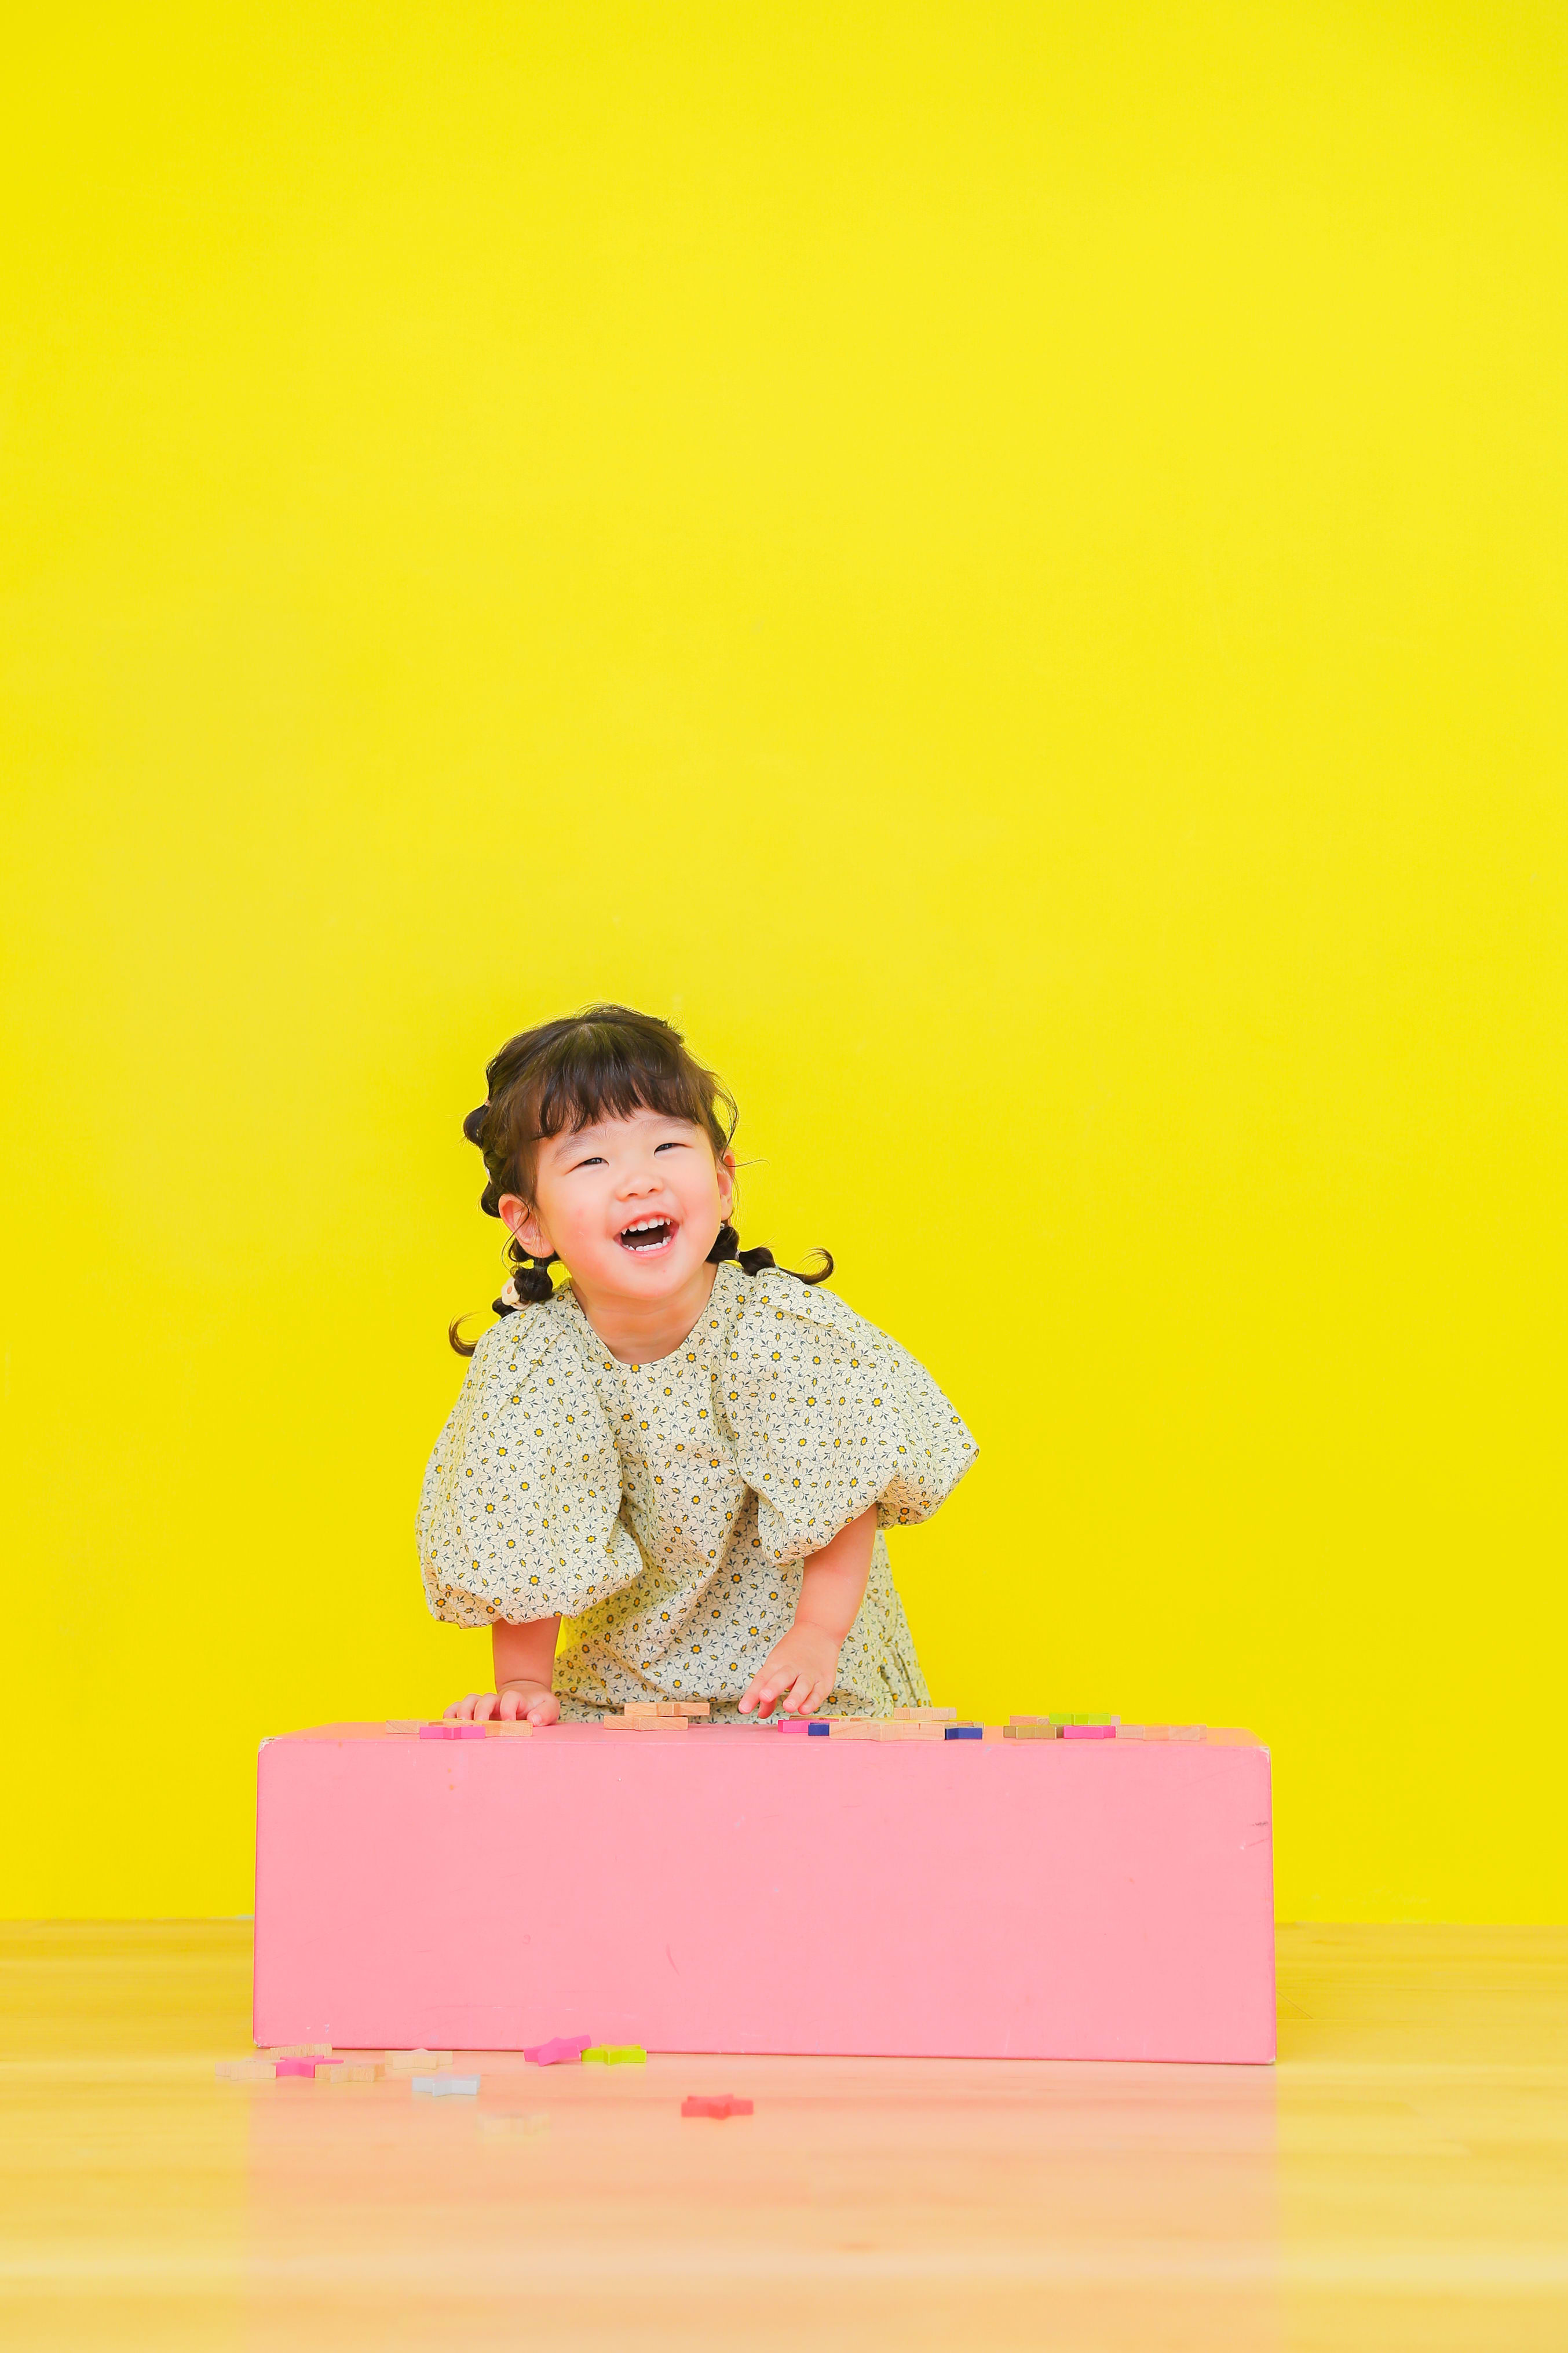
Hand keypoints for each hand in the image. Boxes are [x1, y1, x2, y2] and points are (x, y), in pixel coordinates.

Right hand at [445, 1679, 559, 1725]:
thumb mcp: (549, 1707)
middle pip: (485, 1698)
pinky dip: (450, 1713)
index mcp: (517, 1698)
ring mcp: (483, 1704)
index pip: (511, 1698)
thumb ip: (545, 1713)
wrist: (527, 1697)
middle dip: (481, 1710)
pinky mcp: (473, 1711)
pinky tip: (448, 1724)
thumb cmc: (538, 1706)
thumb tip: (534, 1721)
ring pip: (469, 1701)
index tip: (510, 1722)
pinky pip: (457, 1708)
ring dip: (464, 1711)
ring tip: (463, 1726)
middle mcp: (497, 1700)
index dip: (509, 1708)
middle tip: (481, 1725)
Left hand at [738, 1623, 842, 1718]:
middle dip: (773, 1687)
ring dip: (795, 1696)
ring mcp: (810, 1673)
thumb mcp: (776, 1667)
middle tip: (764, 1697)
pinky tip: (805, 1709)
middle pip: (782, 1677)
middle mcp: (792, 1667)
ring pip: (803, 1685)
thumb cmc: (792, 1654)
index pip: (762, 1679)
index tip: (743, 1708)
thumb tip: (760, 1714)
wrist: (819, 1631)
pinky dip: (812, 1701)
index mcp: (776, 1663)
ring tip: (788, 1706)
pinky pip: (818, 1692)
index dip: (752, 1694)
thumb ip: (768, 1695)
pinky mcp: (824, 1681)